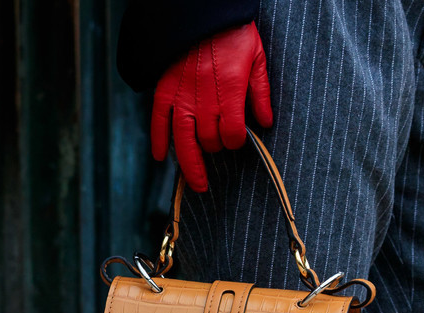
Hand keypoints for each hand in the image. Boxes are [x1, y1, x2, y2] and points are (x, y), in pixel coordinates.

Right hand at [150, 22, 272, 192]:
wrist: (201, 10)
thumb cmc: (232, 32)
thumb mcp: (257, 57)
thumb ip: (261, 92)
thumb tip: (265, 123)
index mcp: (230, 90)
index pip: (232, 134)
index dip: (236, 142)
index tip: (238, 140)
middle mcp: (204, 98)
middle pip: (209, 140)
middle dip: (217, 148)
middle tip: (220, 145)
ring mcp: (181, 95)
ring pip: (183, 141)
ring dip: (190, 166)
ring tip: (197, 184)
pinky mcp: (164, 89)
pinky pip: (158, 121)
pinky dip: (158, 141)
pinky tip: (160, 157)